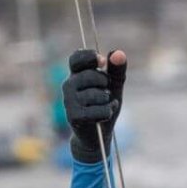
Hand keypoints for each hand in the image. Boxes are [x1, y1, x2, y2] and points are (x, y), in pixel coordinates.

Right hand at [63, 48, 125, 162]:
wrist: (97, 134)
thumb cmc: (104, 105)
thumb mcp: (113, 86)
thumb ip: (116, 70)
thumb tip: (118, 53)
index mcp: (76, 75)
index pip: (76, 58)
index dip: (89, 56)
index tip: (102, 62)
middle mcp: (68, 86)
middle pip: (91, 75)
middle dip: (105, 82)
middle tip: (106, 91)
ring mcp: (69, 102)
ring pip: (97, 94)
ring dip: (107, 100)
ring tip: (105, 105)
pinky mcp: (74, 117)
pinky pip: (99, 110)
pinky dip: (108, 113)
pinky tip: (105, 115)